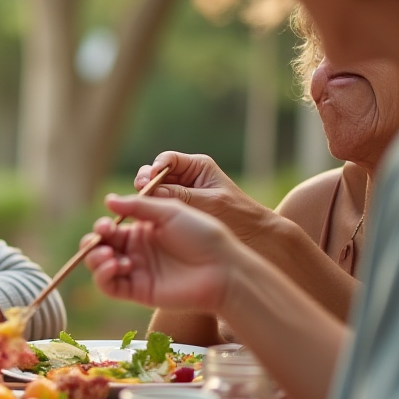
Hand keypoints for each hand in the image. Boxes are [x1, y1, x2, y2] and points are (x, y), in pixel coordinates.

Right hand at [82, 194, 244, 312]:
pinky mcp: (138, 292)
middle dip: (94, 240)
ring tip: (109, 255)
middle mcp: (138, 251)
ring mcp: (137, 272)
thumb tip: (108, 200)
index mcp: (144, 230)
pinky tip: (116, 266)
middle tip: (103, 236)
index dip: (103, 225)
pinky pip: (109, 286)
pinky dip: (103, 276)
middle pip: (101, 246)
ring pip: (100, 266)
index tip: (107, 223)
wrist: (223, 269)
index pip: (112, 228)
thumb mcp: (170, 211)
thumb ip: (138, 206)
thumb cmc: (203, 235)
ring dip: (95, 258)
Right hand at [136, 151, 272, 243]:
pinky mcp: (177, 213)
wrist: (256, 238)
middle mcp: (185, 179)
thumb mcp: (210, 202)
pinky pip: (158, 208)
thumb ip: (181, 196)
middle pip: (155, 174)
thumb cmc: (239, 215)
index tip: (149, 179)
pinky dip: (150, 211)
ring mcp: (180, 196)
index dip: (155, 167)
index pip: (168, 160)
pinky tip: (145, 218)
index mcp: (197, 167)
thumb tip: (149, 192)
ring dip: (146, 198)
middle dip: (146, 182)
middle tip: (142, 193)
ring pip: (154, 192)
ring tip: (141, 207)